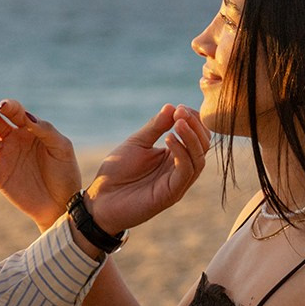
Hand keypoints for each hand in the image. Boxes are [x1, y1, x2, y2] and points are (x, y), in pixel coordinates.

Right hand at [0, 99, 79, 226]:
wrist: (62, 204)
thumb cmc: (65, 174)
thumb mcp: (62, 148)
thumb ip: (46, 130)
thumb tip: (27, 117)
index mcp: (30, 130)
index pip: (16, 113)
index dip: (9, 107)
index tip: (4, 106)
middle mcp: (14, 140)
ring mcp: (5, 157)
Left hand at [82, 104, 209, 233]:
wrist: (100, 199)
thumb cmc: (117, 171)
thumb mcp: (137, 142)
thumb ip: (155, 126)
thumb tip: (172, 106)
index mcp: (174, 156)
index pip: (197, 136)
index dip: (192, 119)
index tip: (179, 108)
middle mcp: (180, 169)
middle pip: (204, 146)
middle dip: (195, 126)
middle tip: (180, 113)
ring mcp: (177, 183)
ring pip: (199, 159)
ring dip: (191, 138)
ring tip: (178, 122)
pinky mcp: (171, 194)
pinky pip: (186, 172)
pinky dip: (182, 153)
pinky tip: (169, 139)